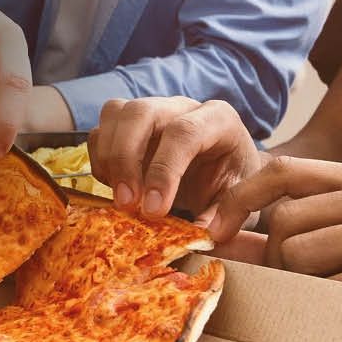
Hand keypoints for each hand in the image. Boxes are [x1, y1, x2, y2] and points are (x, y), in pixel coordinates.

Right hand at [90, 97, 262, 219]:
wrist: (227, 170)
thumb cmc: (234, 182)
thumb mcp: (241, 201)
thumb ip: (224, 216)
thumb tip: (201, 234)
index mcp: (218, 120)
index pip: (184, 133)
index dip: (164, 171)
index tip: (154, 210)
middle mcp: (182, 107)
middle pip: (140, 112)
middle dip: (125, 159)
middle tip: (126, 203)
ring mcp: (153, 111)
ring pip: (115, 113)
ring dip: (109, 157)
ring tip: (120, 197)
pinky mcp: (129, 125)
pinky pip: (100, 131)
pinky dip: (100, 161)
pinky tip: (116, 188)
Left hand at [207, 156, 341, 305]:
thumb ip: (290, 233)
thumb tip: (218, 237)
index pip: (284, 171)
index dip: (239, 199)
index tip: (213, 231)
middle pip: (282, 220)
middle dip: (276, 262)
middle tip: (305, 288)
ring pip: (295, 254)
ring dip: (301, 288)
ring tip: (341, 300)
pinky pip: (323, 290)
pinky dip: (326, 311)